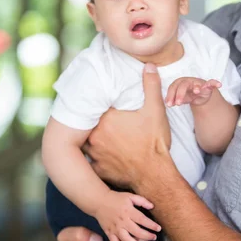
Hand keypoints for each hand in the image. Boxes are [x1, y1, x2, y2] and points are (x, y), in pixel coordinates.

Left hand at [84, 63, 172, 190]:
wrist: (155, 175)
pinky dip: (94, 158)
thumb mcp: (156, 110)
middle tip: (100, 118)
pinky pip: (90, 161)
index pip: (94, 105)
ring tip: (98, 135)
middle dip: (92, 120)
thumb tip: (149, 66)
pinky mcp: (97, 169)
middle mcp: (95, 135)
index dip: (98, 104)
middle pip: (87, 123)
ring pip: (84, 141)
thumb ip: (151, 86)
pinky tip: (100, 155)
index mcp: (106, 118)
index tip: (102, 102)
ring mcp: (94, 154)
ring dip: (90, 138)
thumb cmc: (155, 142)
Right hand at [95, 190, 160, 240]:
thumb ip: (141, 200)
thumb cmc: (116, 198)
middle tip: (154, 238)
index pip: (142, 219)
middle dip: (147, 236)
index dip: (151, 225)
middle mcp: (122, 221)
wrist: (99, 202)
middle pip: (136, 231)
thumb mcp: (130, 196)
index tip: (158, 229)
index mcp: (128, 211)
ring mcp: (115, 228)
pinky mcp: (109, 233)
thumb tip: (152, 206)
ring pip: (126, 239)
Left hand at [166, 77, 221, 106]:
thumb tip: (168, 104)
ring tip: (196, 91)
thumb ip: (175, 99)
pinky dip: (215, 83)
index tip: (169, 105)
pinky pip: (212, 82)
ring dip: (196, 87)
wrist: (200, 93)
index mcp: (180, 83)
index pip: (174, 87)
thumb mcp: (181, 97)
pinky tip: (219, 85)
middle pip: (183, 85)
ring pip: (196, 84)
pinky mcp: (208, 85)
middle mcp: (189, 81)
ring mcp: (199, 83)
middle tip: (178, 104)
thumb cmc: (188, 94)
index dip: (171, 95)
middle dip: (180, 94)